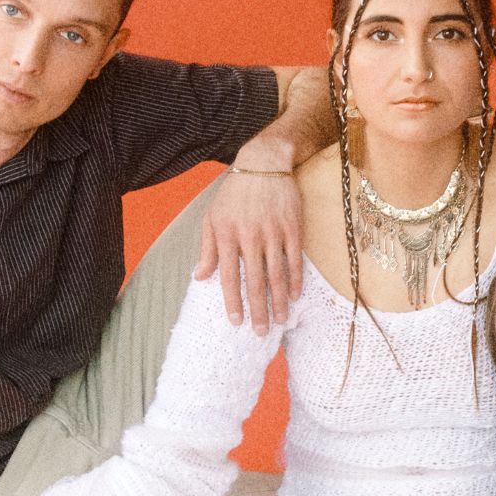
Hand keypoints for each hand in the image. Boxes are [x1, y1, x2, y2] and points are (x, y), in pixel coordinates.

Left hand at [193, 169, 302, 334]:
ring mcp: (273, 232)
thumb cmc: (234, 193)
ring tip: (281, 321)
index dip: (233, 301)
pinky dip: (295, 280)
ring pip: (277, 274)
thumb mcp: (213, 217)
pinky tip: (295, 296)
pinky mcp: (292, 227)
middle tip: (260, 332)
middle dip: (258, 310)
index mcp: (227, 235)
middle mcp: (250, 236)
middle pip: (255, 281)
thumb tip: (200, 276)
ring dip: (279, 301)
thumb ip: (207, 248)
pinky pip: (295, 259)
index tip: (236, 322)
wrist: (264, 163)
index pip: (229, 276)